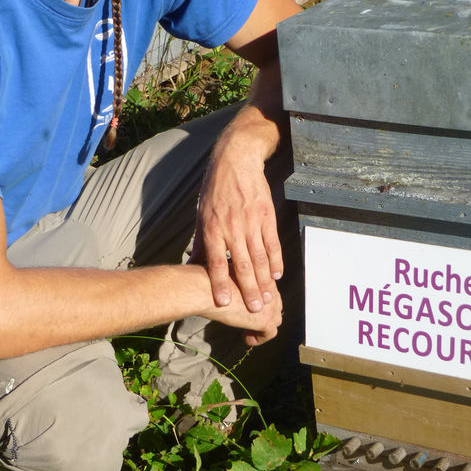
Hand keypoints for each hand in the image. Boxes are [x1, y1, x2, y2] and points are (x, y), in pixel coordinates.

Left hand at [190, 113, 282, 313]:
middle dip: (249, 289)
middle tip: (255, 310)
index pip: (216, 262)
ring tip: (268, 299)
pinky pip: (272, 243)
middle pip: (242, 264)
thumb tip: (193, 267)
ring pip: (259, 257)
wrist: (236, 160)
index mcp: (212, 228)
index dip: (220, 283)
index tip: (224, 303)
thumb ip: (201, 242)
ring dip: (264, 280)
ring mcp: (251, 222)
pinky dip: (276, 260)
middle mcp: (232, 227)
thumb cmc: (215, 189)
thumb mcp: (202, 214)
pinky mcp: (266, 216)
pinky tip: (277, 275)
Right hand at [201, 271, 282, 346]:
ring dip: (263, 328)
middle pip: (275, 305)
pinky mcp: (265, 319)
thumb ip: (235, 280)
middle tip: (249, 322)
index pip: (269, 291)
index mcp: (260, 273)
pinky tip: (246, 339)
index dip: (261, 301)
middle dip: (264, 315)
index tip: (249, 309)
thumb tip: (230, 288)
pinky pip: (269, 333)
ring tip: (247, 332)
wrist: (205, 290)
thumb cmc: (208, 280)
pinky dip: (259, 339)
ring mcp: (269, 304)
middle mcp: (269, 288)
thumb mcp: (226, 274)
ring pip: (275, 319)